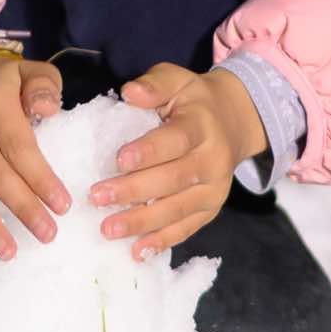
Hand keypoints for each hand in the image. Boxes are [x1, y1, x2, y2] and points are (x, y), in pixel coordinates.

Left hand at [88, 63, 267, 261]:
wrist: (233, 121)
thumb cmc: (192, 99)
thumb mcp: (176, 79)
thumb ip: (153, 84)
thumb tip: (130, 92)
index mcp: (202, 126)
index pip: (176, 141)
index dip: (149, 151)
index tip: (118, 160)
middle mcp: (213, 160)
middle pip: (173, 179)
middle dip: (134, 191)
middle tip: (96, 197)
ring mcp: (214, 190)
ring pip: (177, 210)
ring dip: (141, 222)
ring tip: (107, 228)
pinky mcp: (210, 210)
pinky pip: (186, 229)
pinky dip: (161, 242)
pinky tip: (135, 252)